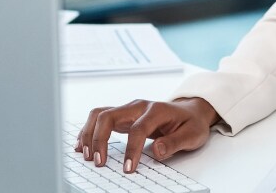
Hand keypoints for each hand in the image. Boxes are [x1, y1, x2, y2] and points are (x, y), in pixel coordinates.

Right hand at [74, 97, 218, 172]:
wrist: (191, 111)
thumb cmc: (191, 123)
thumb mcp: (192, 135)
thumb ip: (175, 142)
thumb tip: (156, 151)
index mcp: (157, 110)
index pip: (138, 128)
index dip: (131, 150)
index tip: (128, 169)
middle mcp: (139, 106)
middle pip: (110, 115)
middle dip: (99, 138)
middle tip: (98, 162)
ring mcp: (130, 109)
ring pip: (101, 114)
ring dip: (89, 133)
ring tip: (86, 155)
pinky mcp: (124, 116)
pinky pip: (101, 118)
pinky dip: (89, 130)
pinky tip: (83, 145)